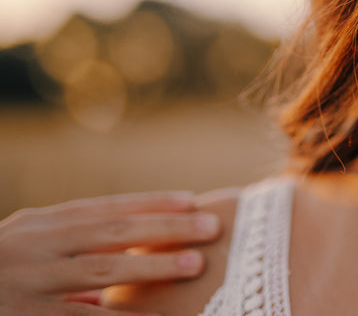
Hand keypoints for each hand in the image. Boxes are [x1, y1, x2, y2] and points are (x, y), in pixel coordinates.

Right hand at [0, 191, 220, 315]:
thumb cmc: (1, 273)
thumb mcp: (28, 247)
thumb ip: (75, 243)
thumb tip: (140, 245)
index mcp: (40, 224)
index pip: (105, 207)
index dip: (151, 202)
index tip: (192, 200)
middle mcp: (35, 246)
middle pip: (113, 232)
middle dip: (165, 228)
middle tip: (210, 226)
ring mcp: (28, 283)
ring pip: (102, 272)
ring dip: (152, 267)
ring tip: (195, 264)